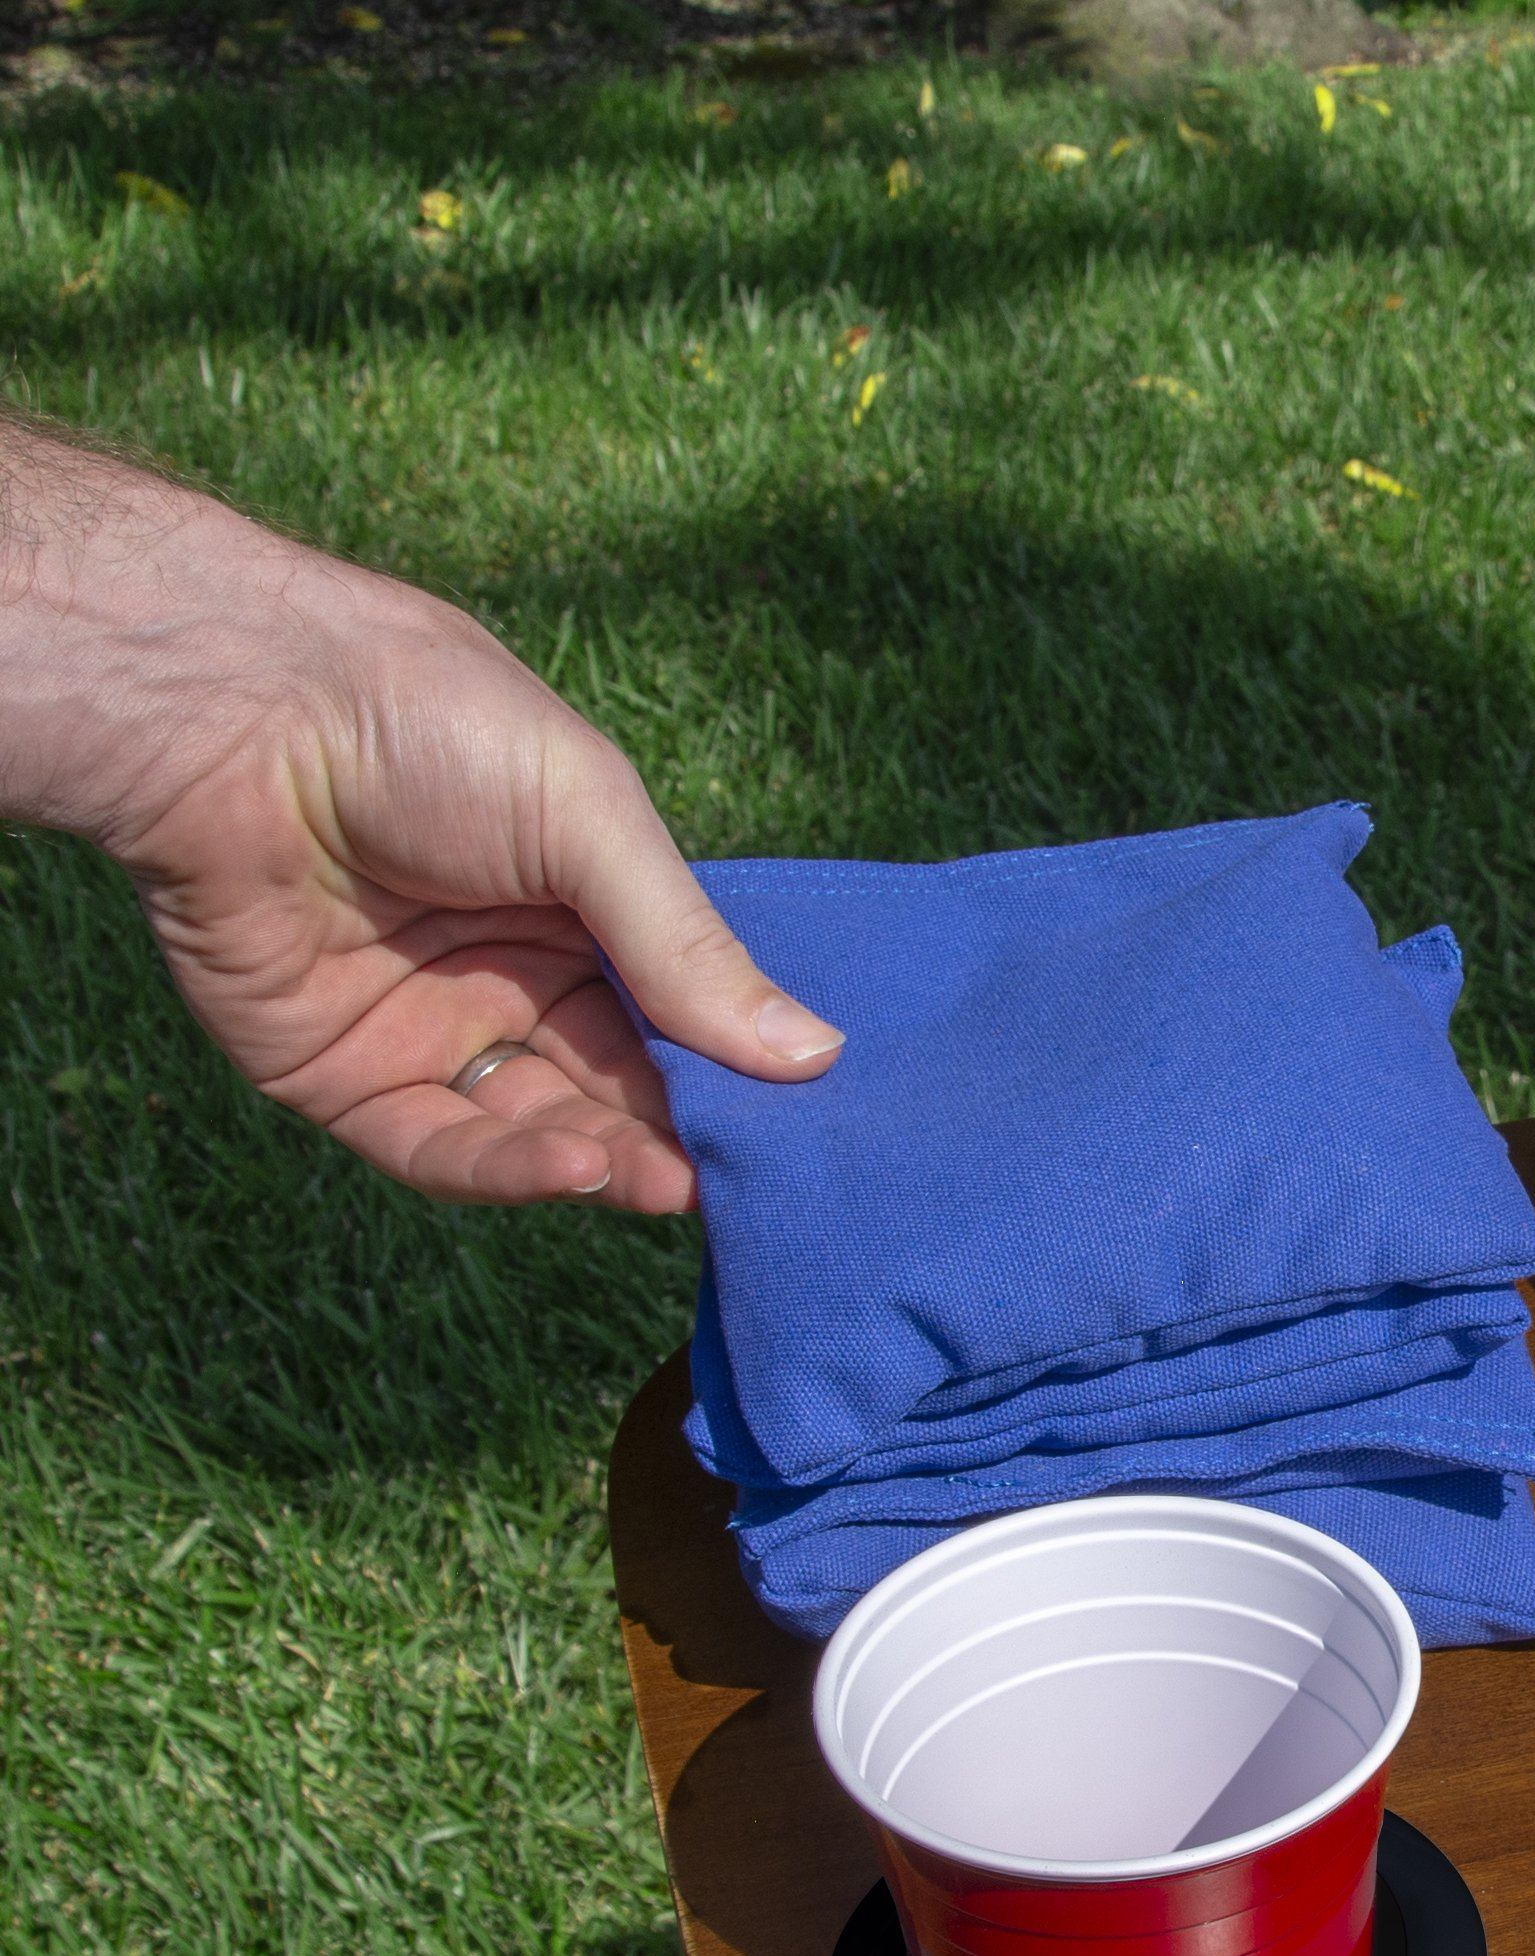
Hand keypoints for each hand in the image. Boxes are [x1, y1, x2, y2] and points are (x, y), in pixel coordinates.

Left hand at [0, 420, 839, 1212]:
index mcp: (577, 906)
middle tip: (740, 1175)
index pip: (673, 1014)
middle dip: (676, 1132)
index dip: (729, 1069)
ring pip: (534, 1130)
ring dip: (603, 1161)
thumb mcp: (589, 817)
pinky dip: (510, 1168)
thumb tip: (816, 1056)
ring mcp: (425, 1034)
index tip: (798, 1119)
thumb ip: (690, 945)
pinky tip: (579, 1166)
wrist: (229, 708)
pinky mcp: (341, 1080)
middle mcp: (508, 978)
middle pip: (613, 1085)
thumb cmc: (423, 721)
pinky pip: (438, 1149)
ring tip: (668, 1181)